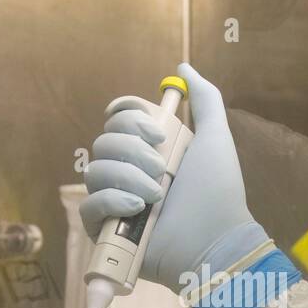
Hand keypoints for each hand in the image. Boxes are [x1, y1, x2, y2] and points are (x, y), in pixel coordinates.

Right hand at [80, 62, 268, 292]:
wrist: (214, 240)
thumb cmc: (218, 192)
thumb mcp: (216, 138)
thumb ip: (205, 99)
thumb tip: (183, 67)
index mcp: (152, 148)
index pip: (119, 118)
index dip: (126, 113)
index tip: (152, 126)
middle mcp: (131, 171)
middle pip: (105, 139)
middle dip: (133, 148)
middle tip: (163, 166)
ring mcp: (116, 200)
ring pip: (95, 169)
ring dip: (127, 177)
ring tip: (157, 195)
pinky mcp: (105, 229)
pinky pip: (89, 203)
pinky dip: (112, 201)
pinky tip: (139, 208)